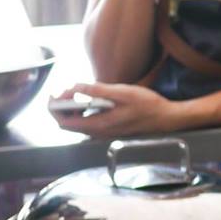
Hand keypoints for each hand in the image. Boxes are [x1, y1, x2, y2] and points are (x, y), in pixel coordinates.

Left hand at [51, 82, 192, 135]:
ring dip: (72, 108)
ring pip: (77, 124)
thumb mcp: (122, 93)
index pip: (64, 122)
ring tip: (76, 92)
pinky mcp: (108, 129)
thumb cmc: (147, 105)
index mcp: (99, 125)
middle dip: (62, 107)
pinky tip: (90, 100)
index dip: (55, 108)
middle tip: (65, 90)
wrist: (165, 118)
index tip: (55, 94)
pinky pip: (87, 123)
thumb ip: (97, 91)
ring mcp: (103, 133)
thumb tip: (76, 87)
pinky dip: (82, 111)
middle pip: (67, 124)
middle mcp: (98, 132)